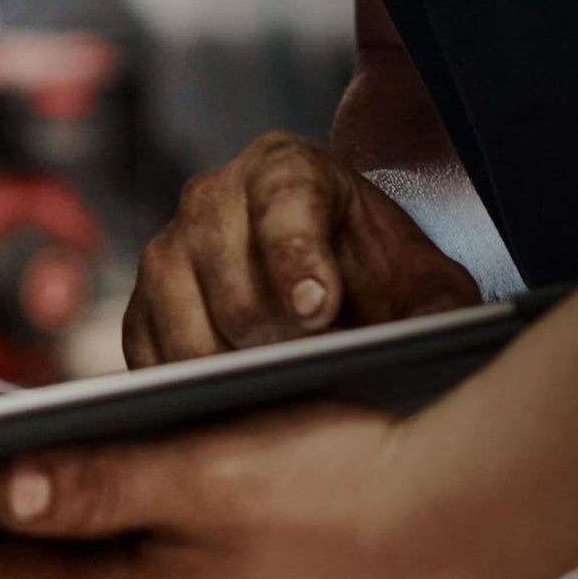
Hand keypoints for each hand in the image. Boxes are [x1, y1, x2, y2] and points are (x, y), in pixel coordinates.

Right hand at [124, 131, 481, 367]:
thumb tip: (436, 341)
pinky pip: (150, 360)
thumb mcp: (423, 278)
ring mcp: (166, 252)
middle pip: (230, 284)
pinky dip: (186, 392)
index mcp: (286, 170)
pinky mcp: (139, 307)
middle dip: (273, 340)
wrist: (326, 268)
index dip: (298, 260)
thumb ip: (438, 303)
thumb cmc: (374, 271)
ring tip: (276, 397)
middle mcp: (211, 199)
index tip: (319, 311)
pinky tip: (231, 408)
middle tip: (311, 374)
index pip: (284, 208)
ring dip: (230, 374)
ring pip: (182, 328)